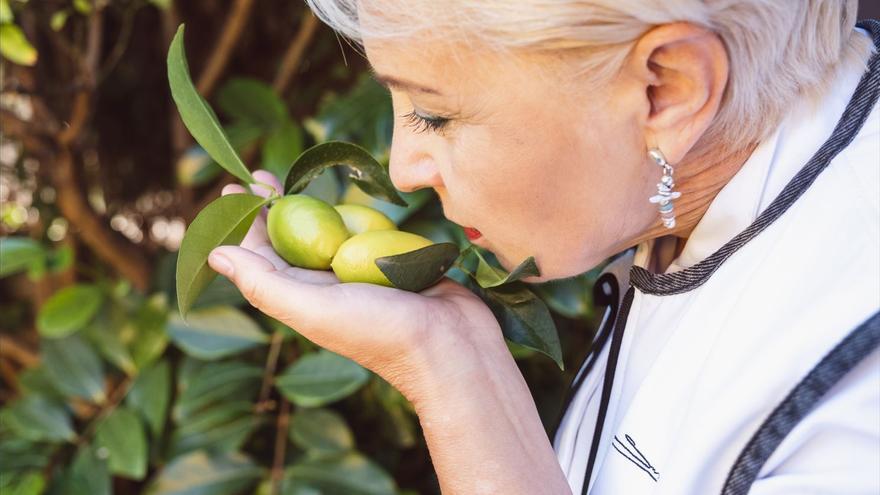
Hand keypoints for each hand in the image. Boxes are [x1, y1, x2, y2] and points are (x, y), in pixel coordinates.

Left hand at [208, 171, 502, 400]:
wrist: (452, 347)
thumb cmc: (382, 332)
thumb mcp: (315, 310)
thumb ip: (266, 283)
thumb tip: (215, 254)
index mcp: (303, 297)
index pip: (262, 255)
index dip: (244, 224)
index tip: (232, 191)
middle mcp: (328, 285)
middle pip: (291, 239)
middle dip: (273, 207)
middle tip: (258, 176)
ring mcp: (362, 273)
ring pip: (328, 233)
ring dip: (310, 206)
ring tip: (293, 179)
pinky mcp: (394, 263)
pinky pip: (367, 233)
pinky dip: (352, 214)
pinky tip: (347, 198)